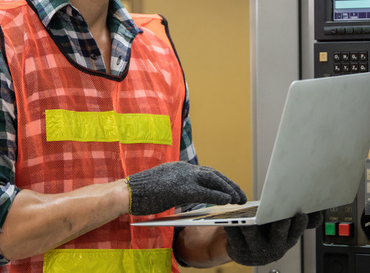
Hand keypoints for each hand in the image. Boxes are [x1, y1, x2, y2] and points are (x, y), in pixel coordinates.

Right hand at [127, 161, 246, 215]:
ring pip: (213, 180)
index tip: (231, 189)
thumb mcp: (165, 185)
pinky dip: (218, 196)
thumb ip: (179, 186)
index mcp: (180, 167)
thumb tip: (192, 194)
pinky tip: (228, 201)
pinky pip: (205, 192)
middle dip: (230, 184)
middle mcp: (184, 168)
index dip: (221, 180)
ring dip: (229, 189)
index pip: (207, 172)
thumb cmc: (142, 193)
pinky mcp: (181, 188)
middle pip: (214, 174)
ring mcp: (183, 176)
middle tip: (242, 195)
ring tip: (240, 199)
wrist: (127, 193)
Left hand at [225, 211, 321, 265]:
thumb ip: (292, 216)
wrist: (242, 249)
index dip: (299, 224)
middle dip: (280, 225)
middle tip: (280, 216)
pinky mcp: (240, 251)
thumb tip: (316, 206)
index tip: (301, 214)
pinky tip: (231, 219)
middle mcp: (275, 247)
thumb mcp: (279, 224)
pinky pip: (234, 236)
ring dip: (250, 224)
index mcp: (287, 238)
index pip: (297, 230)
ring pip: (253, 234)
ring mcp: (258, 250)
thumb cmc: (264, 232)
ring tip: (249, 215)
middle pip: (279, 233)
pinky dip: (232, 226)